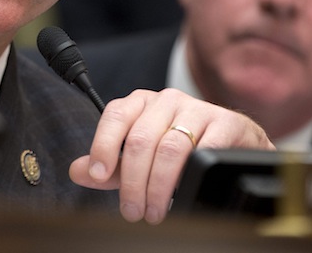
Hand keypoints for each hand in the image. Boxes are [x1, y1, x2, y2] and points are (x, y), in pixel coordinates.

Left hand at [69, 88, 273, 224]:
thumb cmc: (181, 147)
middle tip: (132, 210)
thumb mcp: (141, 156)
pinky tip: (185, 194)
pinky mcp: (224, 123)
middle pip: (141, 139)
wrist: (233, 141)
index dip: (104, 145)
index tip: (98, 175)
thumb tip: (78, 171)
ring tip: (154, 211)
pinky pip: (205, 150)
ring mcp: (197, 109)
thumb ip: (110, 165)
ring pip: (170, 148)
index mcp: (142, 103)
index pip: (116, 115)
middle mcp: (167, 100)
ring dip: (159, 187)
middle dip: (133, 181)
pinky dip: (191, 177)